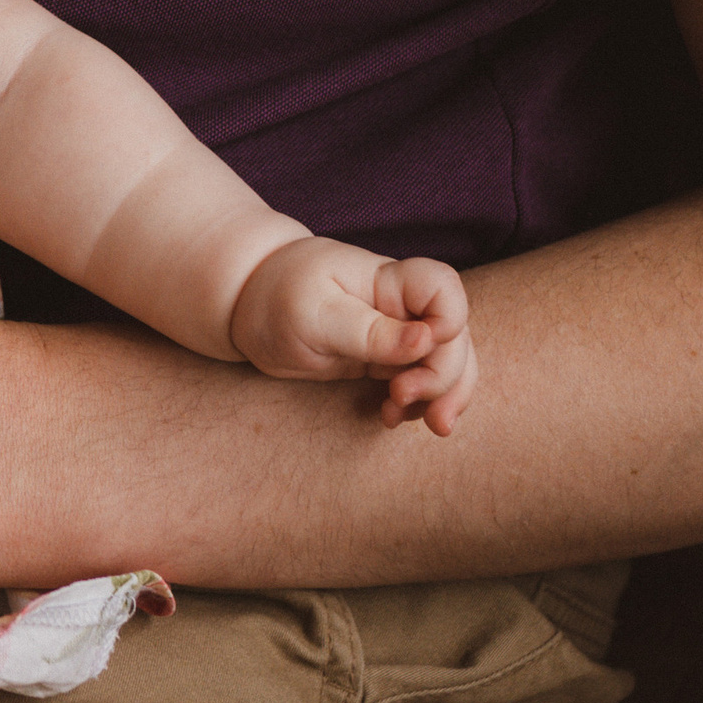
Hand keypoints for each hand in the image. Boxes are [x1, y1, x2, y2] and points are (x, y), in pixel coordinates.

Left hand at [228, 240, 477, 434]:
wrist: (247, 309)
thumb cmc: (275, 298)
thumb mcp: (312, 314)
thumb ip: (369, 331)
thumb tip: (427, 340)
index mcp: (387, 281)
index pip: (444, 289)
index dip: (449, 321)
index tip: (421, 347)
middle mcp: (401, 307)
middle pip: (454, 338)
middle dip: (444, 376)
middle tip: (403, 398)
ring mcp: (397, 336)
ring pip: (448, 365)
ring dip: (442, 397)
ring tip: (414, 421)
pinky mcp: (386, 362)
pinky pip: (422, 383)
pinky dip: (418, 404)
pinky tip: (391, 417)